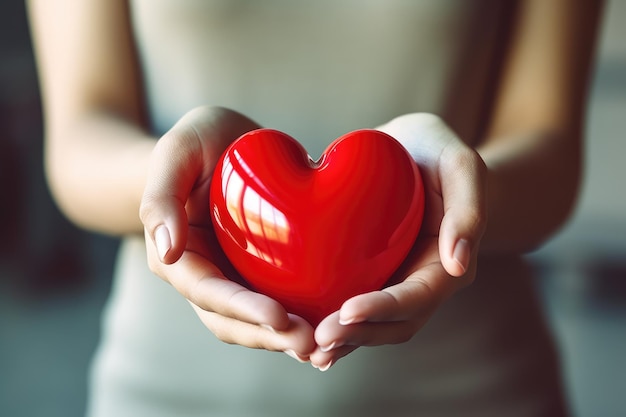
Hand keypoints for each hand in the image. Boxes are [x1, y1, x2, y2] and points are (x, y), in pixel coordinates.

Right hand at [140, 106, 315, 360]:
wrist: (219, 142)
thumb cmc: (192, 144)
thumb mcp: (174, 153)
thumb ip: (161, 199)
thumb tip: (167, 253)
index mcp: (181, 257)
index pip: (210, 294)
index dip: (243, 309)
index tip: (279, 318)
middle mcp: (207, 275)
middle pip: (234, 320)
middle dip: (271, 337)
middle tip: (311, 344)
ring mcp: (236, 276)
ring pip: (259, 321)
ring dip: (288, 337)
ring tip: (325, 345)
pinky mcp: (263, 270)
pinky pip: (282, 299)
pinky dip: (303, 315)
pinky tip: (333, 322)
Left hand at [310, 113, 486, 369]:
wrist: (414, 148)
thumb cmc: (439, 153)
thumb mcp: (461, 166)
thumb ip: (468, 210)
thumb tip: (458, 264)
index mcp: (447, 264)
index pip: (419, 297)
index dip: (384, 308)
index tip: (348, 311)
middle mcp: (421, 281)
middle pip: (394, 323)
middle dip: (358, 335)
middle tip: (319, 338)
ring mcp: (395, 281)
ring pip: (373, 324)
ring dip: (344, 340)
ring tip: (307, 350)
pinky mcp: (370, 274)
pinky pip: (352, 305)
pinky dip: (333, 323)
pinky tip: (303, 331)